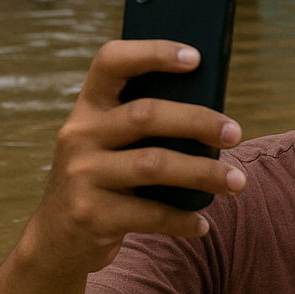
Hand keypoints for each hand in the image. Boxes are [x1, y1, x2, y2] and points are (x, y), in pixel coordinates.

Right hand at [20, 39, 245, 278]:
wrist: (57, 240)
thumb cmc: (104, 180)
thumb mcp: (111, 145)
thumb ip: (146, 126)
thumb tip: (217, 121)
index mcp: (89, 108)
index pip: (112, 63)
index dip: (153, 53)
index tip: (196, 57)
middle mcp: (79, 135)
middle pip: (146, 115)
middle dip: (198, 122)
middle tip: (235, 133)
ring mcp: (81, 175)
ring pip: (154, 165)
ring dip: (204, 174)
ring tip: (237, 183)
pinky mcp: (90, 214)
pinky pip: (151, 214)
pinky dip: (183, 219)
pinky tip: (202, 224)